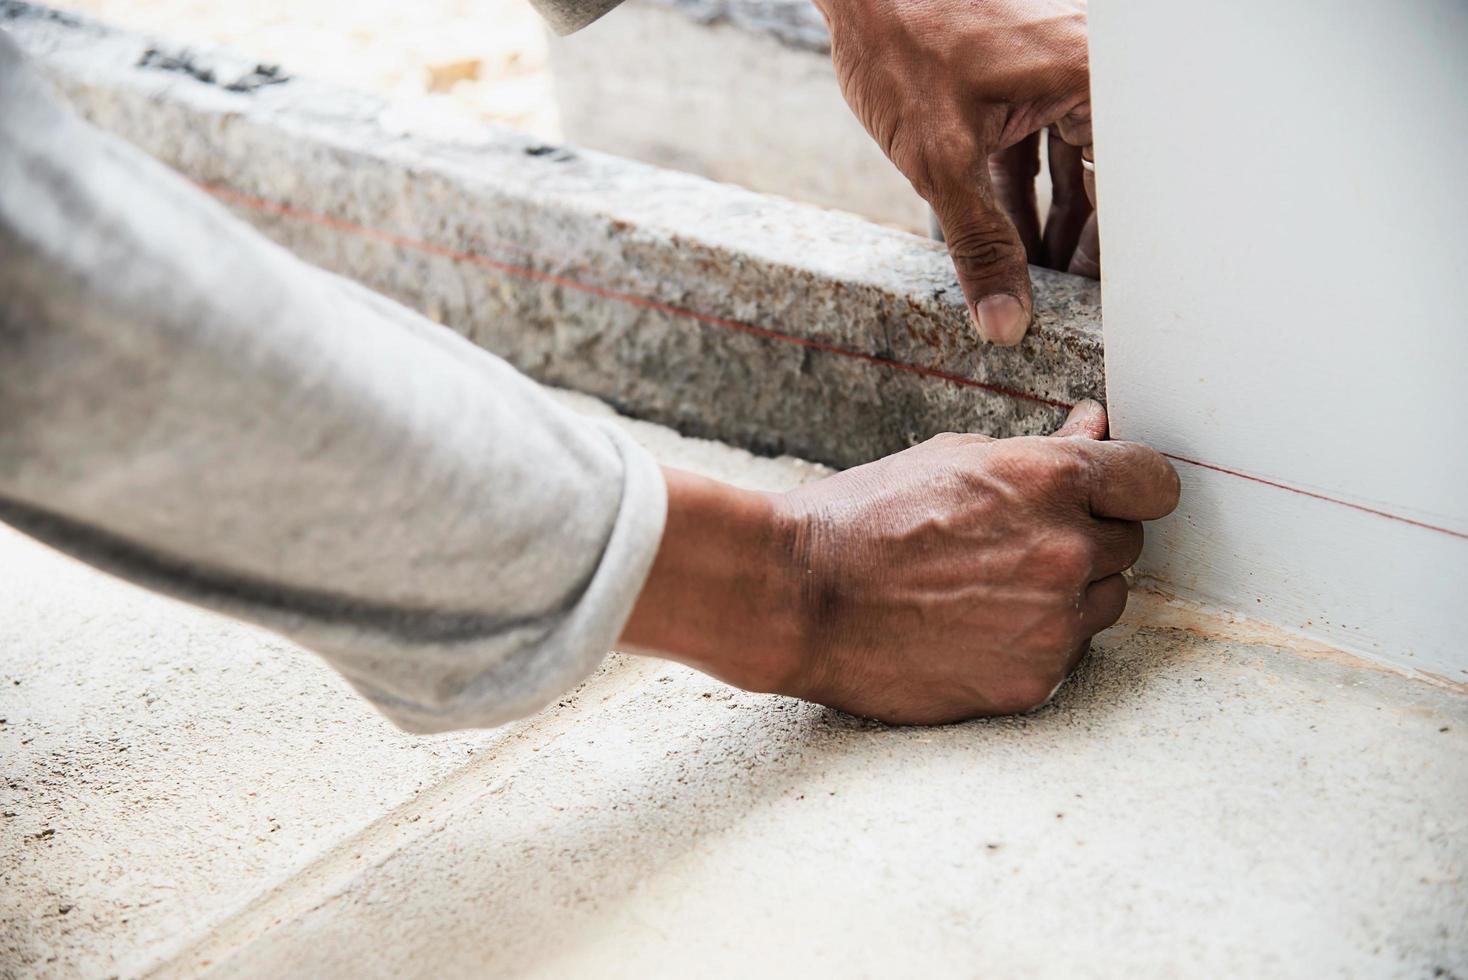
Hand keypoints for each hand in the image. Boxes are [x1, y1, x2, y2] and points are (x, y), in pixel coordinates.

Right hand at [620, 402, 1180, 723]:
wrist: (799, 597)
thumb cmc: (864, 518)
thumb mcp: (953, 458)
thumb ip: (1041, 453)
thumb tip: (1096, 430)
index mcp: (1052, 482)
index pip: (1155, 483)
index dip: (1132, 487)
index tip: (1113, 495)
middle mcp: (1067, 552)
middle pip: (1130, 547)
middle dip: (1088, 540)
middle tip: (1016, 544)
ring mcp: (1054, 624)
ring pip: (1105, 605)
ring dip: (1068, 595)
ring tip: (991, 589)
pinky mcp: (1033, 681)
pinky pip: (1066, 657)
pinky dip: (1034, 644)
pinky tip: (975, 629)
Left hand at [813, 0, 1094, 343]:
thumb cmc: (902, 45)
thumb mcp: (941, 160)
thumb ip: (979, 246)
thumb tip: (1006, 322)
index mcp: (1092, 78)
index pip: (1130, 184)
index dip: (1118, 250)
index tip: (1104, 300)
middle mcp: (1087, 68)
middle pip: (1109, 174)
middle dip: (1086, 241)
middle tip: (1069, 301)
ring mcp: (1056, 68)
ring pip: (1073, 162)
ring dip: (1054, 222)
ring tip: (1039, 281)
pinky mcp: (1023, 74)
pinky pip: (1042, 140)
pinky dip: (1026, 189)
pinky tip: (1013, 238)